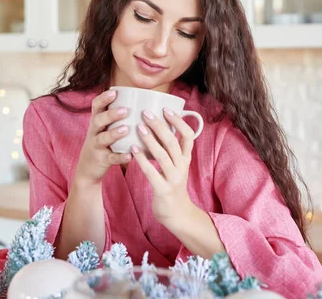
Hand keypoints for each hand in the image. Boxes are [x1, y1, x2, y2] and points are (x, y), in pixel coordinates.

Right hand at [74, 90, 131, 186]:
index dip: (103, 98)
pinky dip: (120, 157)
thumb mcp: (105, 128)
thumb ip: (118, 118)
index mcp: (97, 122)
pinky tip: (130, 155)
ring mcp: (96, 146)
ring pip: (102, 138)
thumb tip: (146, 106)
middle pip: (98, 120)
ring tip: (126, 129)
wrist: (88, 168)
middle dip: (110, 114)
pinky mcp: (101, 160)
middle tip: (125, 110)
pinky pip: (111, 158)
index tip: (114, 92)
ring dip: (114, 133)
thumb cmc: (104, 143)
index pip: (96, 106)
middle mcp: (94, 132)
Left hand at [131, 107, 195, 224]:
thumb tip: (161, 125)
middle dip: (160, 126)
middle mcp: (182, 166)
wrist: (176, 213)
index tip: (166, 109)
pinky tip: (132, 149)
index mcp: (186, 158)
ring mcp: (173, 178)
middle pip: (173, 142)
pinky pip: (151, 172)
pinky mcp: (163, 189)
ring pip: (163, 155)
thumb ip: (171, 148)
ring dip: (150, 140)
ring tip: (139, 127)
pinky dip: (142, 159)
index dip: (179, 121)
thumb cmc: (172, 183)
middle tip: (146, 113)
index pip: (189, 135)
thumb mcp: (177, 165)